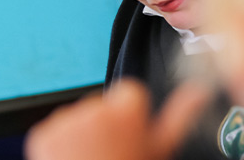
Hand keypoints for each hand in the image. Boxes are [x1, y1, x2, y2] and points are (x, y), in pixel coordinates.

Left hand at [25, 79, 210, 159]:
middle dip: (108, 125)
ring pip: (79, 118)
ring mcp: (64, 121)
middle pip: (103, 105)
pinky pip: (56, 131)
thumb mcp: (161, 149)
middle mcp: (92, 108)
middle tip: (115, 154)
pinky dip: (62, 145)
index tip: (134, 136)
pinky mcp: (42, 134)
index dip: (134, 117)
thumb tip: (200, 90)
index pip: (130, 93)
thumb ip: (181, 115)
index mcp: (126, 110)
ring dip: (85, 134)